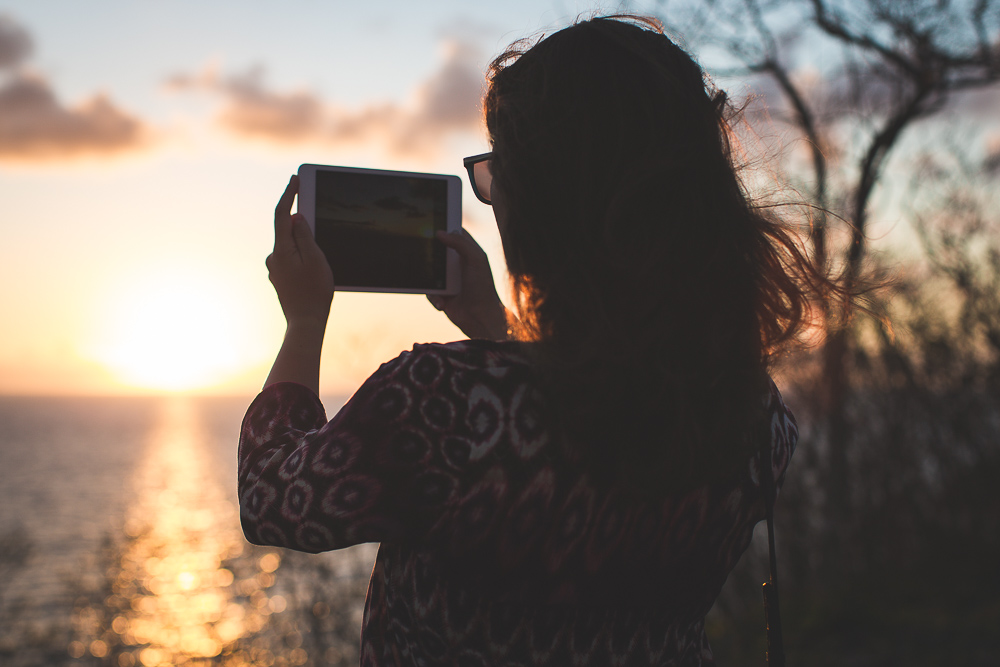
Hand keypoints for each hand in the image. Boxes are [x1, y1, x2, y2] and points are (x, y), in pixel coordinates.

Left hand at [266, 175, 334, 327]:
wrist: (305, 324)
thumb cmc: (314, 293)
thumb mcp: (315, 260)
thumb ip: (305, 236)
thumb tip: (296, 218)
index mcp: (281, 250)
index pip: (281, 214)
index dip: (288, 194)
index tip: (295, 179)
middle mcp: (273, 258)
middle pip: (287, 231)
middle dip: (302, 223)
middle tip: (318, 220)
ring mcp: (275, 270)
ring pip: (291, 247)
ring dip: (305, 245)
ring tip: (322, 258)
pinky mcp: (280, 280)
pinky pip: (292, 260)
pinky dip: (303, 257)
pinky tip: (316, 271)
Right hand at [427, 229, 509, 339]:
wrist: (480, 317)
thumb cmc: (482, 288)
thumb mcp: (476, 260)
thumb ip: (460, 243)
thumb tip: (441, 233)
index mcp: (468, 253)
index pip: (454, 235)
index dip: (444, 228)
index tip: (431, 223)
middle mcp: (457, 265)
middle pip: (437, 251)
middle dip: (429, 253)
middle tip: (419, 249)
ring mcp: (448, 280)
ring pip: (429, 271)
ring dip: (429, 278)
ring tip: (435, 285)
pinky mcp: (441, 294)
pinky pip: (428, 291)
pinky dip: (434, 297)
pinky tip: (443, 302)